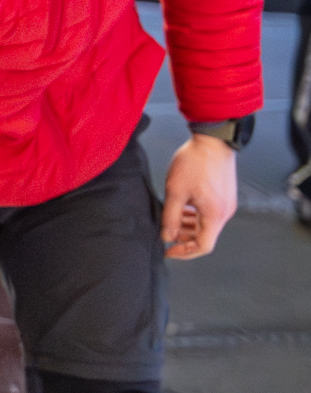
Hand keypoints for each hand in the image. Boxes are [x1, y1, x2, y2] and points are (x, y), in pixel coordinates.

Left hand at [161, 132, 235, 258]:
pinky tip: (182, 209)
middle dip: (184, 238)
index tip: (168, 250)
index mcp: (215, 215)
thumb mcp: (175, 192)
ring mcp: (226, 204)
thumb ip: (170, 218)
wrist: (212, 141)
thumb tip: (167, 236)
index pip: (203, 246)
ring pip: (207, 224)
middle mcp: (225, 212)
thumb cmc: (194, 163)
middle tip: (166, 233)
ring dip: (189, 226)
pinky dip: (196, 216)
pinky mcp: (224, 196)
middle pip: (205, 236)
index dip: (184, 252)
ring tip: (172, 221)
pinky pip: (210, 213)